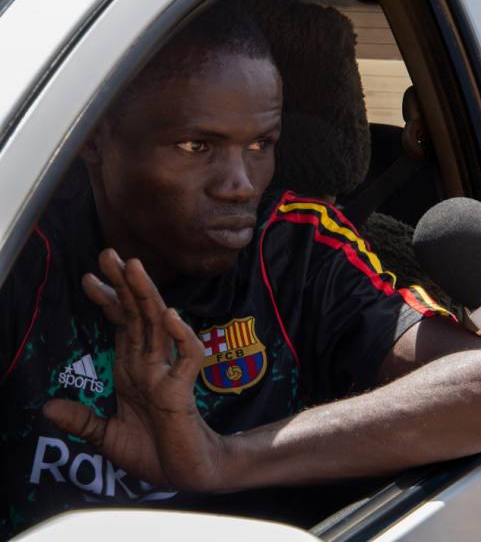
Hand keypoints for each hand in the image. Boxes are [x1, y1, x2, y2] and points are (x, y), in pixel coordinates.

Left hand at [42, 249, 226, 492]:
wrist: (185, 474)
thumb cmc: (154, 452)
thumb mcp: (106, 437)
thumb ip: (81, 420)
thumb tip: (47, 406)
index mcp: (132, 370)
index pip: (121, 325)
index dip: (108, 301)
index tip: (89, 277)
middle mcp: (149, 365)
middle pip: (138, 315)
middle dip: (125, 284)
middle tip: (110, 253)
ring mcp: (167, 373)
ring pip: (159, 325)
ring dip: (148, 296)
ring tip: (136, 267)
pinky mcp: (183, 390)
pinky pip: (187, 356)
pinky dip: (181, 335)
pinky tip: (171, 315)